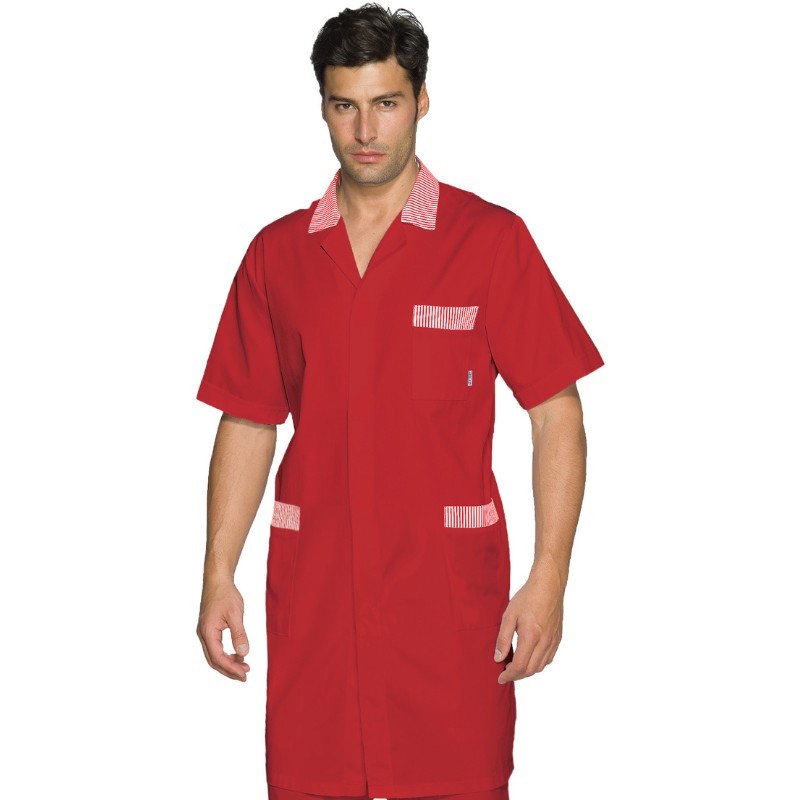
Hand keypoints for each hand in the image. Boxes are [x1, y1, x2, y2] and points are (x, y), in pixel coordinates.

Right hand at [196, 578, 250, 681]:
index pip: (218, 658)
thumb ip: (239, 634)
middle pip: (214, 660)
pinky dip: (225, 654)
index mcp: (208, 632)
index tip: (245, 674)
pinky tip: (237, 654)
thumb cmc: (226, 594)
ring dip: (228, 663)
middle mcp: (203, 635)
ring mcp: (204, 632)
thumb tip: (243, 654)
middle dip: (229, 670)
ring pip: (214, 655)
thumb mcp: (235, 614)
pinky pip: (215, 647)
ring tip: (244, 666)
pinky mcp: (208, 629)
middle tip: (245, 675)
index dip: (231, 669)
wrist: (217, 580)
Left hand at [494, 560, 564, 682]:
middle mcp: (545, 642)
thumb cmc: (527, 597)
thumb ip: (503, 639)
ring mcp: (554, 641)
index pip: (520, 666)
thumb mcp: (509, 615)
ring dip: (528, 671)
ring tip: (516, 666)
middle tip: (506, 673)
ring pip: (541, 666)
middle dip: (517, 675)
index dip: (509, 676)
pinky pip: (549, 658)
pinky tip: (530, 657)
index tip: (500, 677)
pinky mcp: (558, 638)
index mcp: (531, 637)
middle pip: (531, 670)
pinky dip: (538, 663)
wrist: (549, 585)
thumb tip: (498, 658)